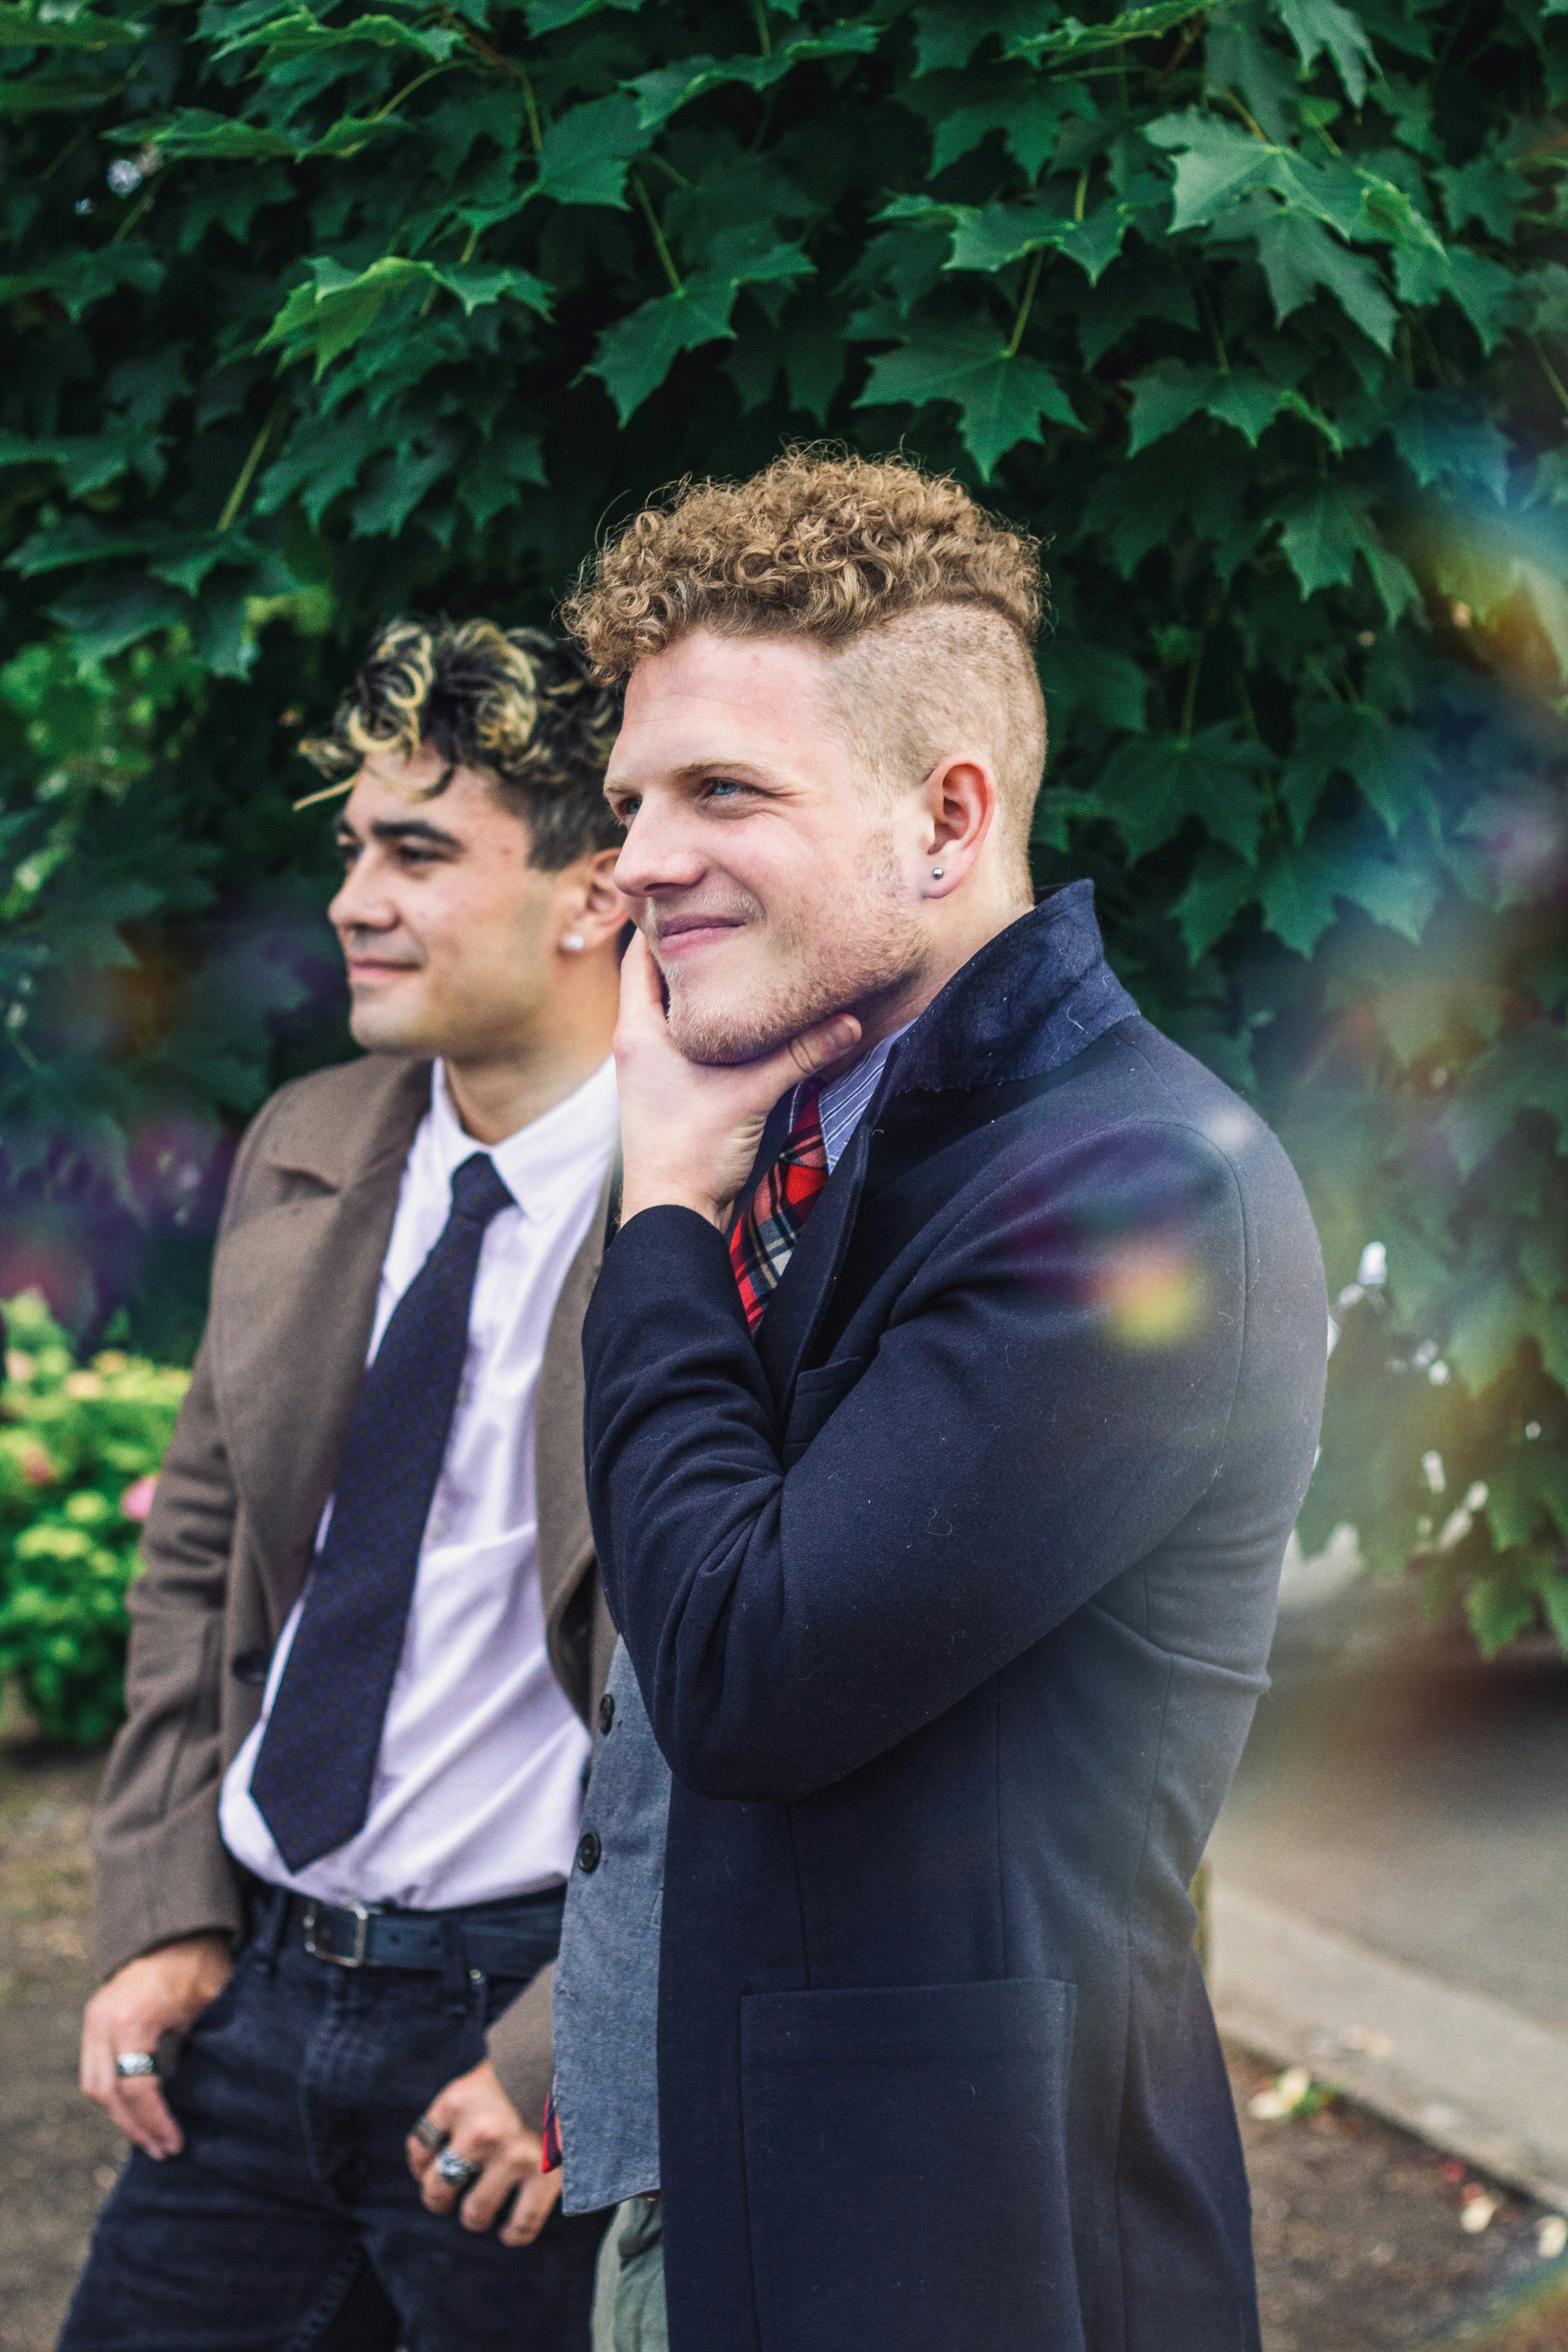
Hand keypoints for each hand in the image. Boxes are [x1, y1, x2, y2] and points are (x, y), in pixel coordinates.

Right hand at [81, 1933, 231, 2158]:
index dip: (156, 2120)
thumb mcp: (210, 2002)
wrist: (175, 1925)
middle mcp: (104, 2022)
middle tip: (162, 2149)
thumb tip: (212, 2097)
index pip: (137, 2088)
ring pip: (94, 2086)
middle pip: (108, 2094)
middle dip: (134, 2127)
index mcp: (132, 2019)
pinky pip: (94, 2070)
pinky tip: (138, 2109)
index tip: (176, 2142)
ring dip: (119, 2115)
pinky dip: (113, 2093)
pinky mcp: (95, 2020)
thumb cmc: (199, 1961)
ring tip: (150, 2137)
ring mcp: (94, 2020)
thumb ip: (206, 2045)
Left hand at [407, 2058, 561, 2247]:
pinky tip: (510, 2232)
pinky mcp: (544, 2175)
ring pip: (475, 2213)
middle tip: (448, 2199)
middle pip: (437, 2187)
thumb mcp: (481, 2078)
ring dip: (475, 2217)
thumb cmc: (524, 2069)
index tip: (431, 2170)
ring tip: (480, 2213)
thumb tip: (436, 2157)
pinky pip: (521, 2224)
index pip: (420, 2147)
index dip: (423, 2166)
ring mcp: (511, 2156)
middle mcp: (478, 2132)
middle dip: (440, 2199)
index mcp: (456, 2102)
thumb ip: (460, 2112)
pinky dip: (513, 2234)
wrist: (577, 2058)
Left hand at [615, 931, 860, 1227]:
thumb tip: (851, 1021)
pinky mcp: (671, 1090)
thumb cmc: (692, 1151)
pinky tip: (742, 1015)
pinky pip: (687, 1039)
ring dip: (703, 989)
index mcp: (638, 1032)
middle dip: (692, 950)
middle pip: (659, 979)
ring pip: (675, 1011)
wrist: (674, 1213)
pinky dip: (711, 1022)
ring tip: (740, 957)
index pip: (639, 956)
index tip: (694, 894)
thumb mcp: (752, 1093)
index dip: (662, 923)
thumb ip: (801, 1053)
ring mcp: (651, 1069)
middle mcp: (638, 1044)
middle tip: (729, 917)